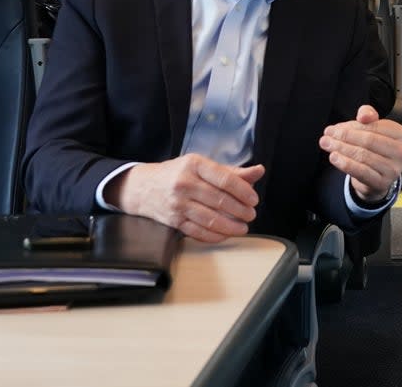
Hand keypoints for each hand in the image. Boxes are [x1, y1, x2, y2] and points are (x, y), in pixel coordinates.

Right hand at [108, 154, 263, 242]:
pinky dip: (214, 235)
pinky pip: (197, 231)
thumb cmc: (178, 174)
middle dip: (240, 210)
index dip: (243, 191)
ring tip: (243, 227)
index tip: (254, 200)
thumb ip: (232, 171)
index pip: (225, 179)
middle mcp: (185, 183)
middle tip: (251, 214)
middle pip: (219, 200)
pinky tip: (225, 234)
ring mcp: (178, 203)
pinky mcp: (173, 221)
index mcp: (195, 165)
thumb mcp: (203, 166)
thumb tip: (259, 171)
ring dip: (230, 226)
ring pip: (209, 219)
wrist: (143, 187)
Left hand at [321, 105, 401, 202]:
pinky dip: (345, 163)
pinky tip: (334, 157)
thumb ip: (368, 115)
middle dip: (344, 136)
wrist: (377, 177)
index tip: (334, 128)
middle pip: (368, 140)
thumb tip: (363, 116)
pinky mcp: (383, 183)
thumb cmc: (375, 149)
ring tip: (327, 144)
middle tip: (327, 135)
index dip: (352, 126)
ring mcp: (394, 169)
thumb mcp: (373, 128)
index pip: (375, 126)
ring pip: (362, 155)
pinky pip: (361, 171)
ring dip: (341, 148)